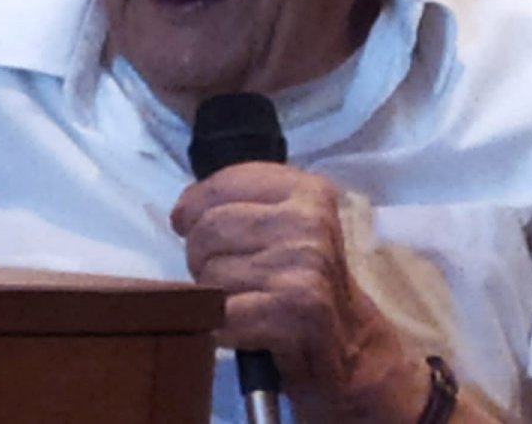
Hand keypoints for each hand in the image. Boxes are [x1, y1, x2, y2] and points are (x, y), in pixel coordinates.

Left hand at [171, 162, 426, 421]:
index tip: (192, 225)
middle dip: (201, 257)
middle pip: (208, 228)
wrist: (350, 346)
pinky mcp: (296, 311)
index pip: (221, 183)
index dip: (195, 207)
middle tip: (226, 275)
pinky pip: (223, 313)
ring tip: (242, 300)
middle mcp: (310, 222)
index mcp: (307, 190)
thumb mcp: (281, 223)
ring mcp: (306, 265)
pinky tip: (244, 327)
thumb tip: (181, 212)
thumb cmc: (301, 277)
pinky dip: (223, 327)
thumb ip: (234, 202)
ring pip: (210, 273)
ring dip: (213, 295)